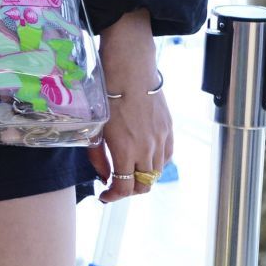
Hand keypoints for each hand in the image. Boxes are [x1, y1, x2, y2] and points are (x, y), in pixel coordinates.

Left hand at [90, 10, 171, 203]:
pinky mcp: (169, 129)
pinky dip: (156, 163)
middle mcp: (147, 149)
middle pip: (143, 185)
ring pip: (157, 173)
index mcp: (126, 150)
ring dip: (143, 177)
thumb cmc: (107, 94)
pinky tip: (144, 156)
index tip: (104, 195)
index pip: (124, 188)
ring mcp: (161, 139)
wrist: (130, 68)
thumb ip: (99, 155)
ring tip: (129, 170)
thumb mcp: (96, 127)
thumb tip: (104, 175)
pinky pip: (166, 156)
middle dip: (128, 190)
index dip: (113, 196)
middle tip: (116, 184)